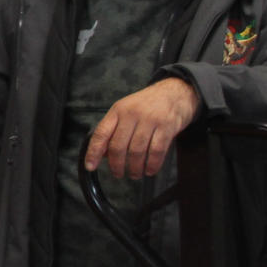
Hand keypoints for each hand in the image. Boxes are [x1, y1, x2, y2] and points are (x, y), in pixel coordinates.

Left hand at [85, 77, 201, 178]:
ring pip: (137, 152)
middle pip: (118, 146)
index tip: (90, 166)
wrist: (176, 92)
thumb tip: (102, 154)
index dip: (94, 152)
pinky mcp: (167, 127)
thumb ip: (114, 130)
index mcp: (118, 110)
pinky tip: (150, 170)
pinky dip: (152, 165)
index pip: (101, 133)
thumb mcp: (126, 110)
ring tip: (134, 174)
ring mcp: (150, 120)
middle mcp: (132, 114)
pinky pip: (156, 151)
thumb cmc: (148, 104)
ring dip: (134, 168)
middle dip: (116, 165)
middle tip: (118, 174)